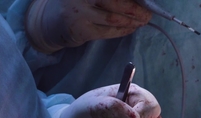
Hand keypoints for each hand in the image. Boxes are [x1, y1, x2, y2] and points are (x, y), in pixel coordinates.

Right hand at [25, 0, 151, 53]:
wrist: (52, 21)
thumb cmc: (80, 4)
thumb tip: (141, 1)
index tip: (147, 1)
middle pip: (115, 1)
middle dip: (136, 8)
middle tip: (148, 13)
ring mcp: (80, 12)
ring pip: (113, 17)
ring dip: (132, 21)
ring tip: (143, 21)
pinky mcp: (81, 29)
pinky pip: (109, 31)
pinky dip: (123, 30)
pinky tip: (131, 28)